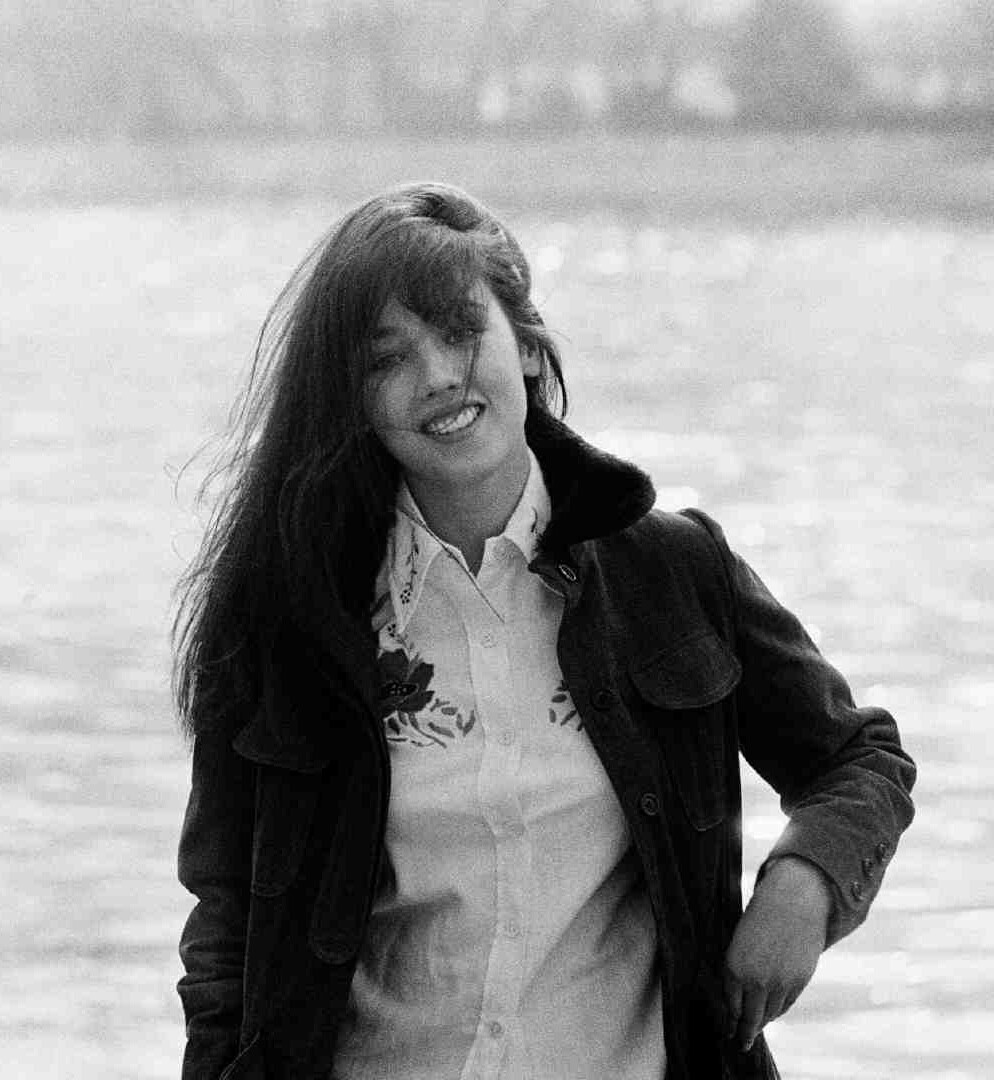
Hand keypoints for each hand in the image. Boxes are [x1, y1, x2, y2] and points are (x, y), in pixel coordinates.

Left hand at [723, 856, 831, 1051]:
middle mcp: (754, 980)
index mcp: (733, 967)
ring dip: (763, 1022)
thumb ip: (738, 971)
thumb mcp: (739, 942)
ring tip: (757, 1028)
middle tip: (742, 1044)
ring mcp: (778, 983)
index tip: (729, 1032)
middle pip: (749, 1019)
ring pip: (769, 1014)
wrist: (793, 902)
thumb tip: (737, 1001)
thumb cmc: (760, 918)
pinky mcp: (798, 982)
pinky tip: (773, 1012)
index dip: (731, 1022)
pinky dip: (778, 1010)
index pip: (731, 1007)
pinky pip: (786, 1005)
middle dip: (745, 1034)